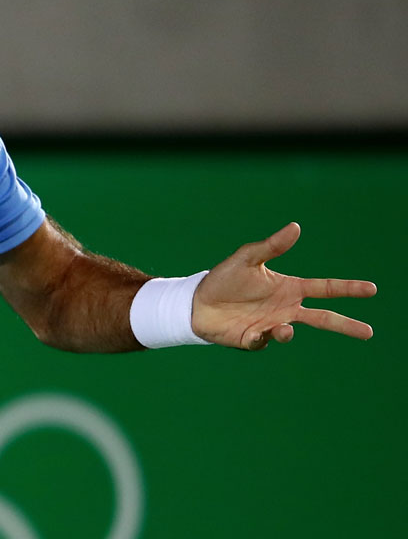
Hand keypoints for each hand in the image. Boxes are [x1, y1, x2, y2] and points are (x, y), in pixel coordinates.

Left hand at [192, 223, 375, 349]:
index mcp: (288, 288)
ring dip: (287, 333)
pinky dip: (262, 338)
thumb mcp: (247, 258)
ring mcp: (270, 325)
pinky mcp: (253, 339)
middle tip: (369, 332)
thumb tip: (296, 226)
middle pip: (322, 318)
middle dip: (345, 325)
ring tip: (283, 329)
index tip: (371, 289)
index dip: (347, 288)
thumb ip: (272, 246)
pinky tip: (254, 331)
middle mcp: (285, 309)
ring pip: (290, 334)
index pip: (324, 288)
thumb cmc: (225, 278)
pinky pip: (262, 341)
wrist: (198, 302)